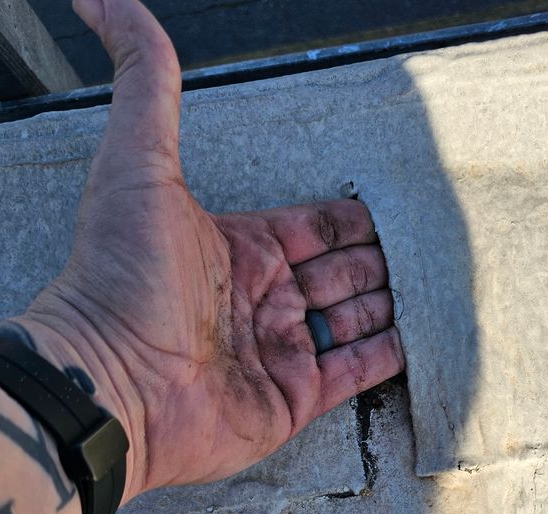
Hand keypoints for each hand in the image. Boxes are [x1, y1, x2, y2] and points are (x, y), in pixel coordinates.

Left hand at [18, 0, 403, 503]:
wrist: (111, 382)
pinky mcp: (294, 400)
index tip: (389, 210)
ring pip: (355, 321)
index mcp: (242, 248)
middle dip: (379, 263)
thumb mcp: (137, 163)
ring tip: (435, 290)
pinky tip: (421, 336)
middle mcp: (264, 299)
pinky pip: (357, 373)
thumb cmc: (120, 277)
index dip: (351, 221)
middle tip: (426, 252)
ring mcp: (281, 352)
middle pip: (342, 274)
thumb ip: (145, 80)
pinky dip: (390, 356)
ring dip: (390, 305)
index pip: (316, 228)